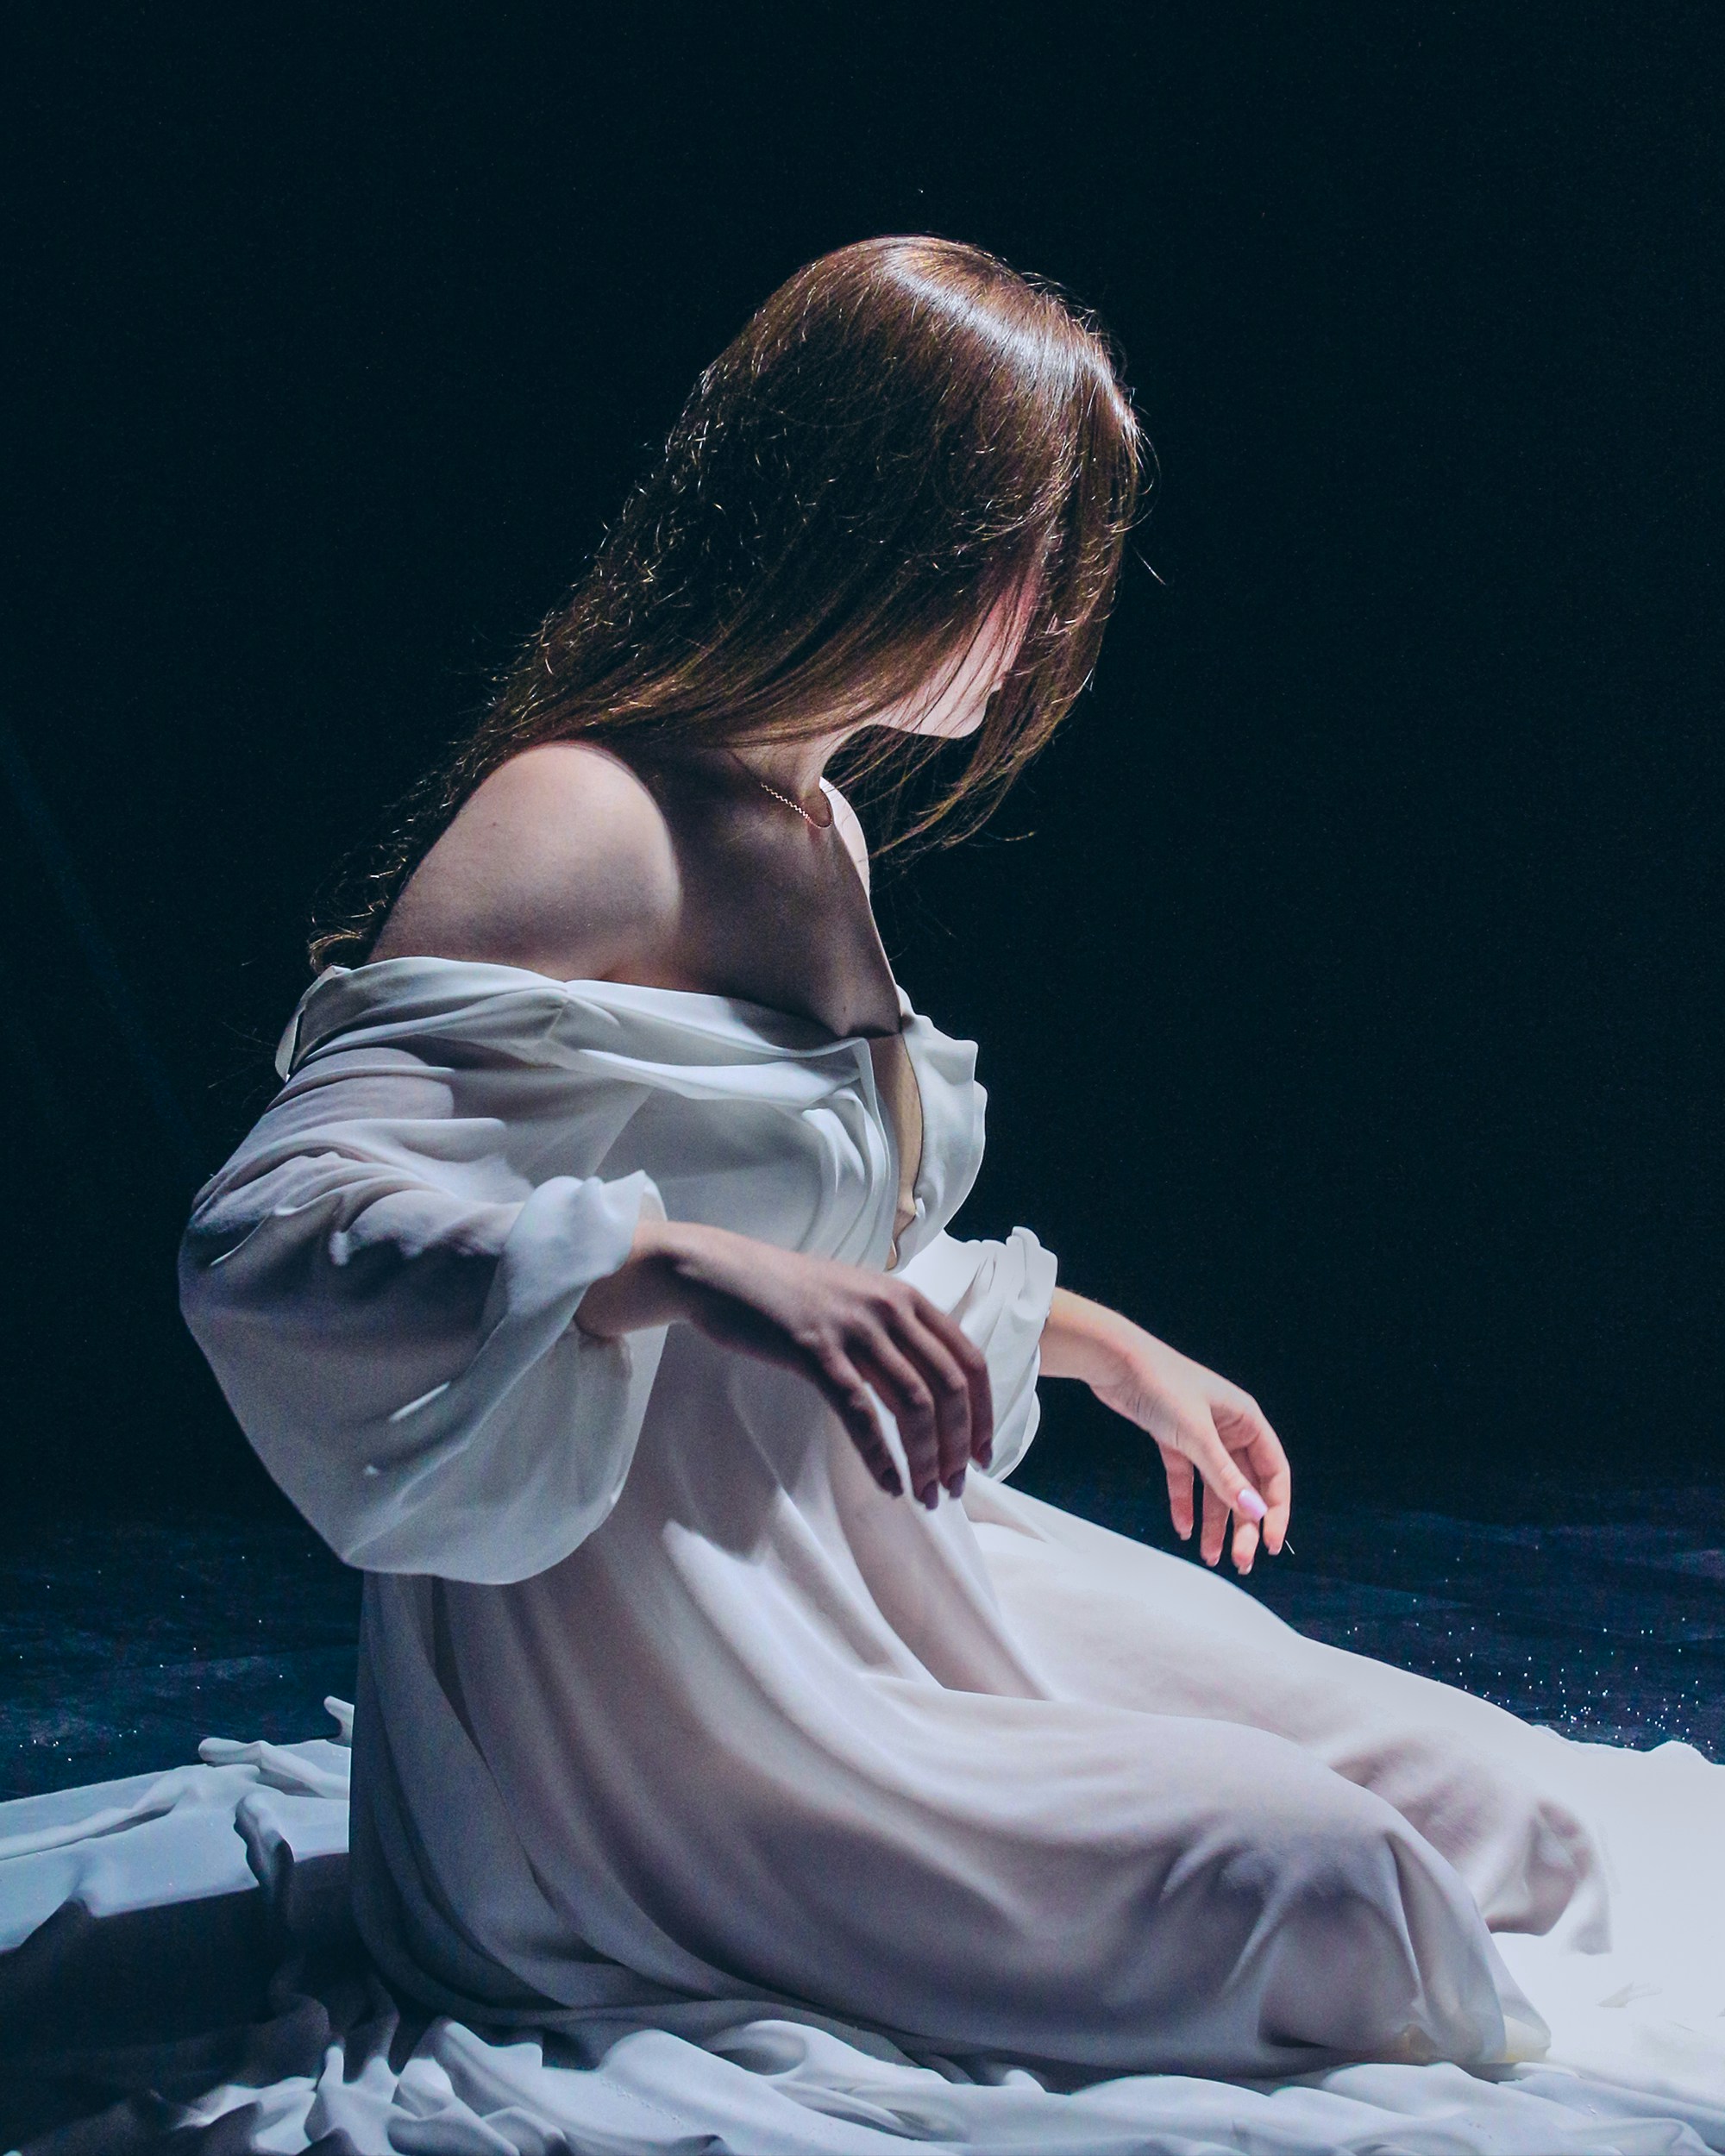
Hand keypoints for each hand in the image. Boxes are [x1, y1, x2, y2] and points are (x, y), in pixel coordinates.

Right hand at [575, 1221, 992, 1507]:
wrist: (722, 1272)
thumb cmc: (786, 1292)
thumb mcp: (854, 1299)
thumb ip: (893, 1334)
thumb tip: (924, 1391)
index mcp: (905, 1297)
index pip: (969, 1360)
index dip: (985, 1412)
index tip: (985, 1454)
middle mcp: (889, 1309)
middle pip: (949, 1388)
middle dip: (960, 1445)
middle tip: (955, 1486)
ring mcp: (853, 1328)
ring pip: (913, 1403)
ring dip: (927, 1457)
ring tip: (926, 1494)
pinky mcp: (814, 1351)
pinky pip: (860, 1413)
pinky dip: (880, 1455)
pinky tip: (889, 1483)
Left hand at [1094, 1328, 1289, 1572]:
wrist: (1115, 1362)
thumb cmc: (1162, 1383)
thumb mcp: (1197, 1434)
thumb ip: (1224, 1476)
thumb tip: (1255, 1511)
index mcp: (1247, 1420)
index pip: (1273, 1472)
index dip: (1275, 1508)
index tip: (1270, 1542)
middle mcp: (1228, 1428)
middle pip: (1244, 1485)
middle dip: (1242, 1524)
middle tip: (1240, 1560)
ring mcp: (1200, 1435)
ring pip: (1214, 1487)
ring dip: (1213, 1522)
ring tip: (1210, 1555)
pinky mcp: (1173, 1439)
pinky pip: (1185, 1479)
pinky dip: (1184, 1503)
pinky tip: (1182, 1529)